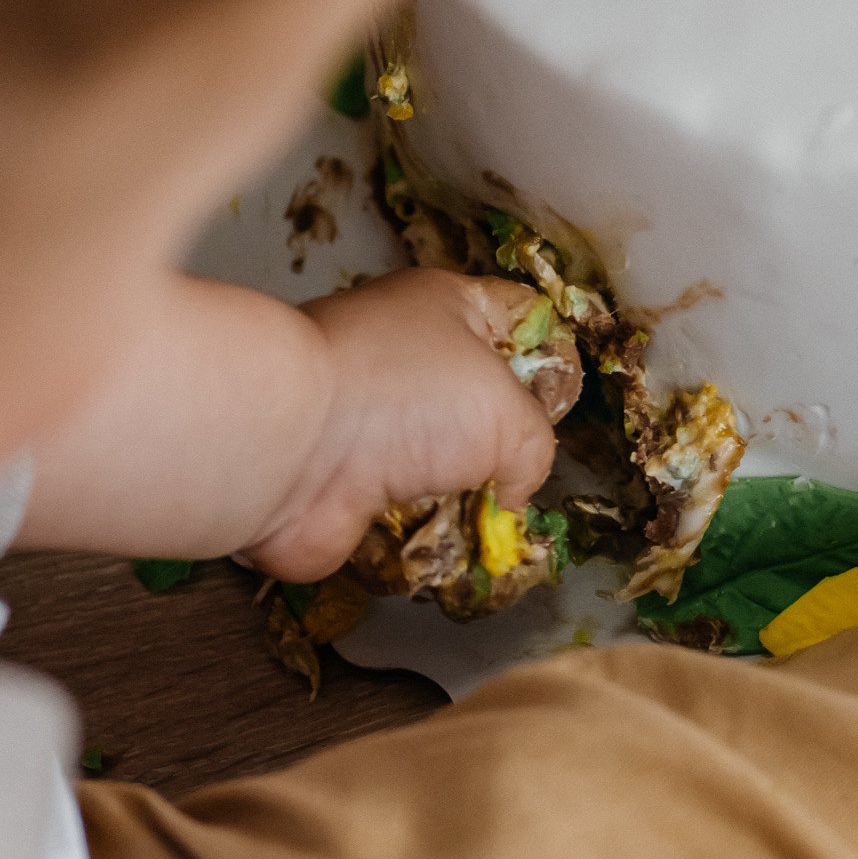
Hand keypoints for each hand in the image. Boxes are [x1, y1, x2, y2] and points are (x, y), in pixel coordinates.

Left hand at [242, 270, 560, 583]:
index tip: (567, 400)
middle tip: (525, 476)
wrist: (290, 451)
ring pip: (440, 470)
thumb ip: (535, 445)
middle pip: (477, 404)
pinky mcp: (346, 490)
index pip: (515, 316)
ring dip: (464, 503)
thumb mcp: (509, 409)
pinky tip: (442, 548)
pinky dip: (422, 542)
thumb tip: (511, 487)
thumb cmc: (402, 396)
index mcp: (443, 310)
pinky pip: (403, 522)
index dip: (549, 354)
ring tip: (486, 523)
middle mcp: (403, 362)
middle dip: (503, 448)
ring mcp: (371, 428)